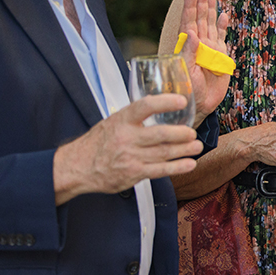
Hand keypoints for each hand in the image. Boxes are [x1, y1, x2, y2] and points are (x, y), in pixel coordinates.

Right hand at [53, 94, 203, 204]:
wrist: (78, 167)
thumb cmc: (97, 143)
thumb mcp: (112, 121)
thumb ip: (134, 116)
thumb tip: (159, 105)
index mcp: (121, 120)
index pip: (144, 106)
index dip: (164, 102)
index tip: (181, 101)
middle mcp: (126, 138)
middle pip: (160, 134)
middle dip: (181, 134)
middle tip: (193, 132)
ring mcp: (130, 157)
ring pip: (164, 153)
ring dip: (184, 150)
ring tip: (197, 146)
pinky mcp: (134, 173)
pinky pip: (160, 170)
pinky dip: (177, 167)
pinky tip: (189, 164)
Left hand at [177, 0, 230, 121]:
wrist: (200, 105)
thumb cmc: (187, 91)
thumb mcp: (185, 72)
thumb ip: (188, 53)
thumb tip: (191, 33)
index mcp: (187, 47)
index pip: (188, 23)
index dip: (190, 8)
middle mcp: (198, 45)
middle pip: (199, 20)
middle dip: (200, 3)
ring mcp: (210, 49)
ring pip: (210, 25)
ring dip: (210, 10)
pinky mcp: (220, 57)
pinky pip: (222, 38)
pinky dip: (222, 26)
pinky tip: (223, 15)